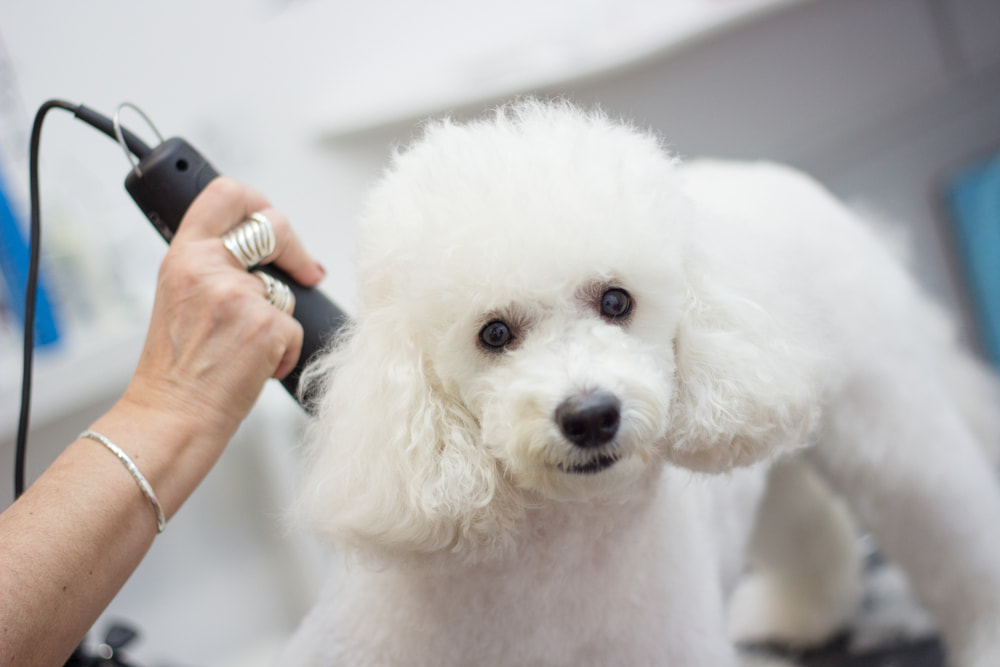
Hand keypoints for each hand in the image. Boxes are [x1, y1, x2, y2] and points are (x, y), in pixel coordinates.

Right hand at [120, 177, 324, 443]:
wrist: (172, 417)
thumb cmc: (178, 370)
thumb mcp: (180, 299)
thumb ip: (211, 266)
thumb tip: (261, 253)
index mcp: (183, 256)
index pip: (225, 194)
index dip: (258, 200)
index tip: (272, 222)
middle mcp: (208, 267)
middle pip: (272, 225)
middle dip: (297, 250)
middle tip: (307, 272)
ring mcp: (239, 296)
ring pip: (286, 289)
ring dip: (280, 319)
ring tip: (246, 349)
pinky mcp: (267, 325)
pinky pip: (295, 328)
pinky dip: (285, 352)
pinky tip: (257, 369)